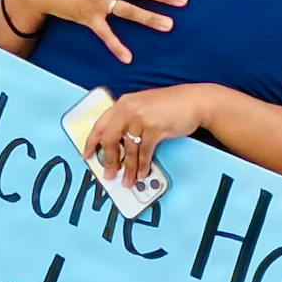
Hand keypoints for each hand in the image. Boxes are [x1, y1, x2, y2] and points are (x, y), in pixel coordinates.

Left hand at [84, 85, 213, 187]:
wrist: (194, 101)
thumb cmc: (171, 105)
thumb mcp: (144, 106)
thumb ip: (128, 120)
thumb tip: (118, 146)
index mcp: (123, 103)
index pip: (100, 124)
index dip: (91, 142)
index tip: (87, 155)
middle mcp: (128, 109)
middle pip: (109, 139)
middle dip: (109, 160)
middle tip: (109, 174)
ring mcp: (141, 118)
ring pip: (128, 149)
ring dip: (128, 168)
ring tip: (128, 180)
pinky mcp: (155, 127)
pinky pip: (144, 152)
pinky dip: (143, 166)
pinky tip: (143, 173)